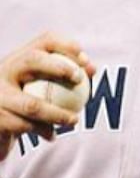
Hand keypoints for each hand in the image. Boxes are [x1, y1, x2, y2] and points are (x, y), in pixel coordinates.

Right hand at [0, 33, 94, 160]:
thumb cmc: (23, 104)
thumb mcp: (40, 87)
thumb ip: (64, 77)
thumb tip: (92, 69)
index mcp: (18, 59)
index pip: (44, 41)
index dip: (67, 46)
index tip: (85, 61)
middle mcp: (3, 70)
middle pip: (32, 59)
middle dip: (59, 67)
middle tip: (79, 79)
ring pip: (32, 104)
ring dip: (58, 114)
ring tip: (74, 120)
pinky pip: (24, 125)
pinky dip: (42, 130)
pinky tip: (52, 136)